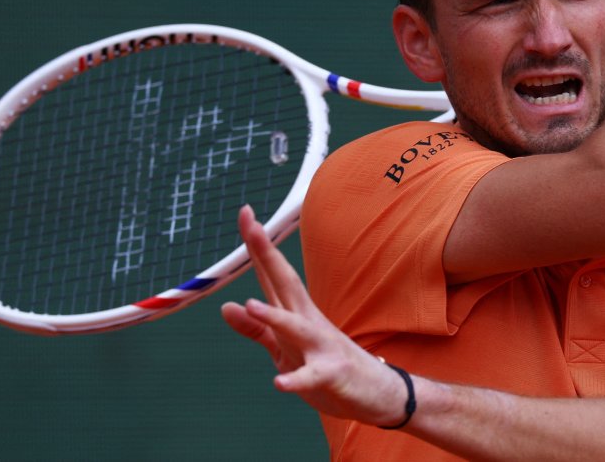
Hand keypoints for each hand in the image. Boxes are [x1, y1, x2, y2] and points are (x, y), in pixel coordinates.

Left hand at [221, 206, 408, 425]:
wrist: (377, 392)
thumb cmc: (329, 366)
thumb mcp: (285, 349)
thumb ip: (256, 329)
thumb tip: (226, 306)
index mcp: (296, 313)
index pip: (272, 274)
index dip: (257, 246)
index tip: (245, 212)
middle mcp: (309, 322)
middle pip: (285, 284)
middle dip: (267, 256)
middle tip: (253, 225)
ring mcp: (322, 347)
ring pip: (297, 328)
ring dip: (274, 317)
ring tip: (250, 304)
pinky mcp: (333, 375)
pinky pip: (313, 376)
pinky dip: (297, 379)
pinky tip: (280, 383)